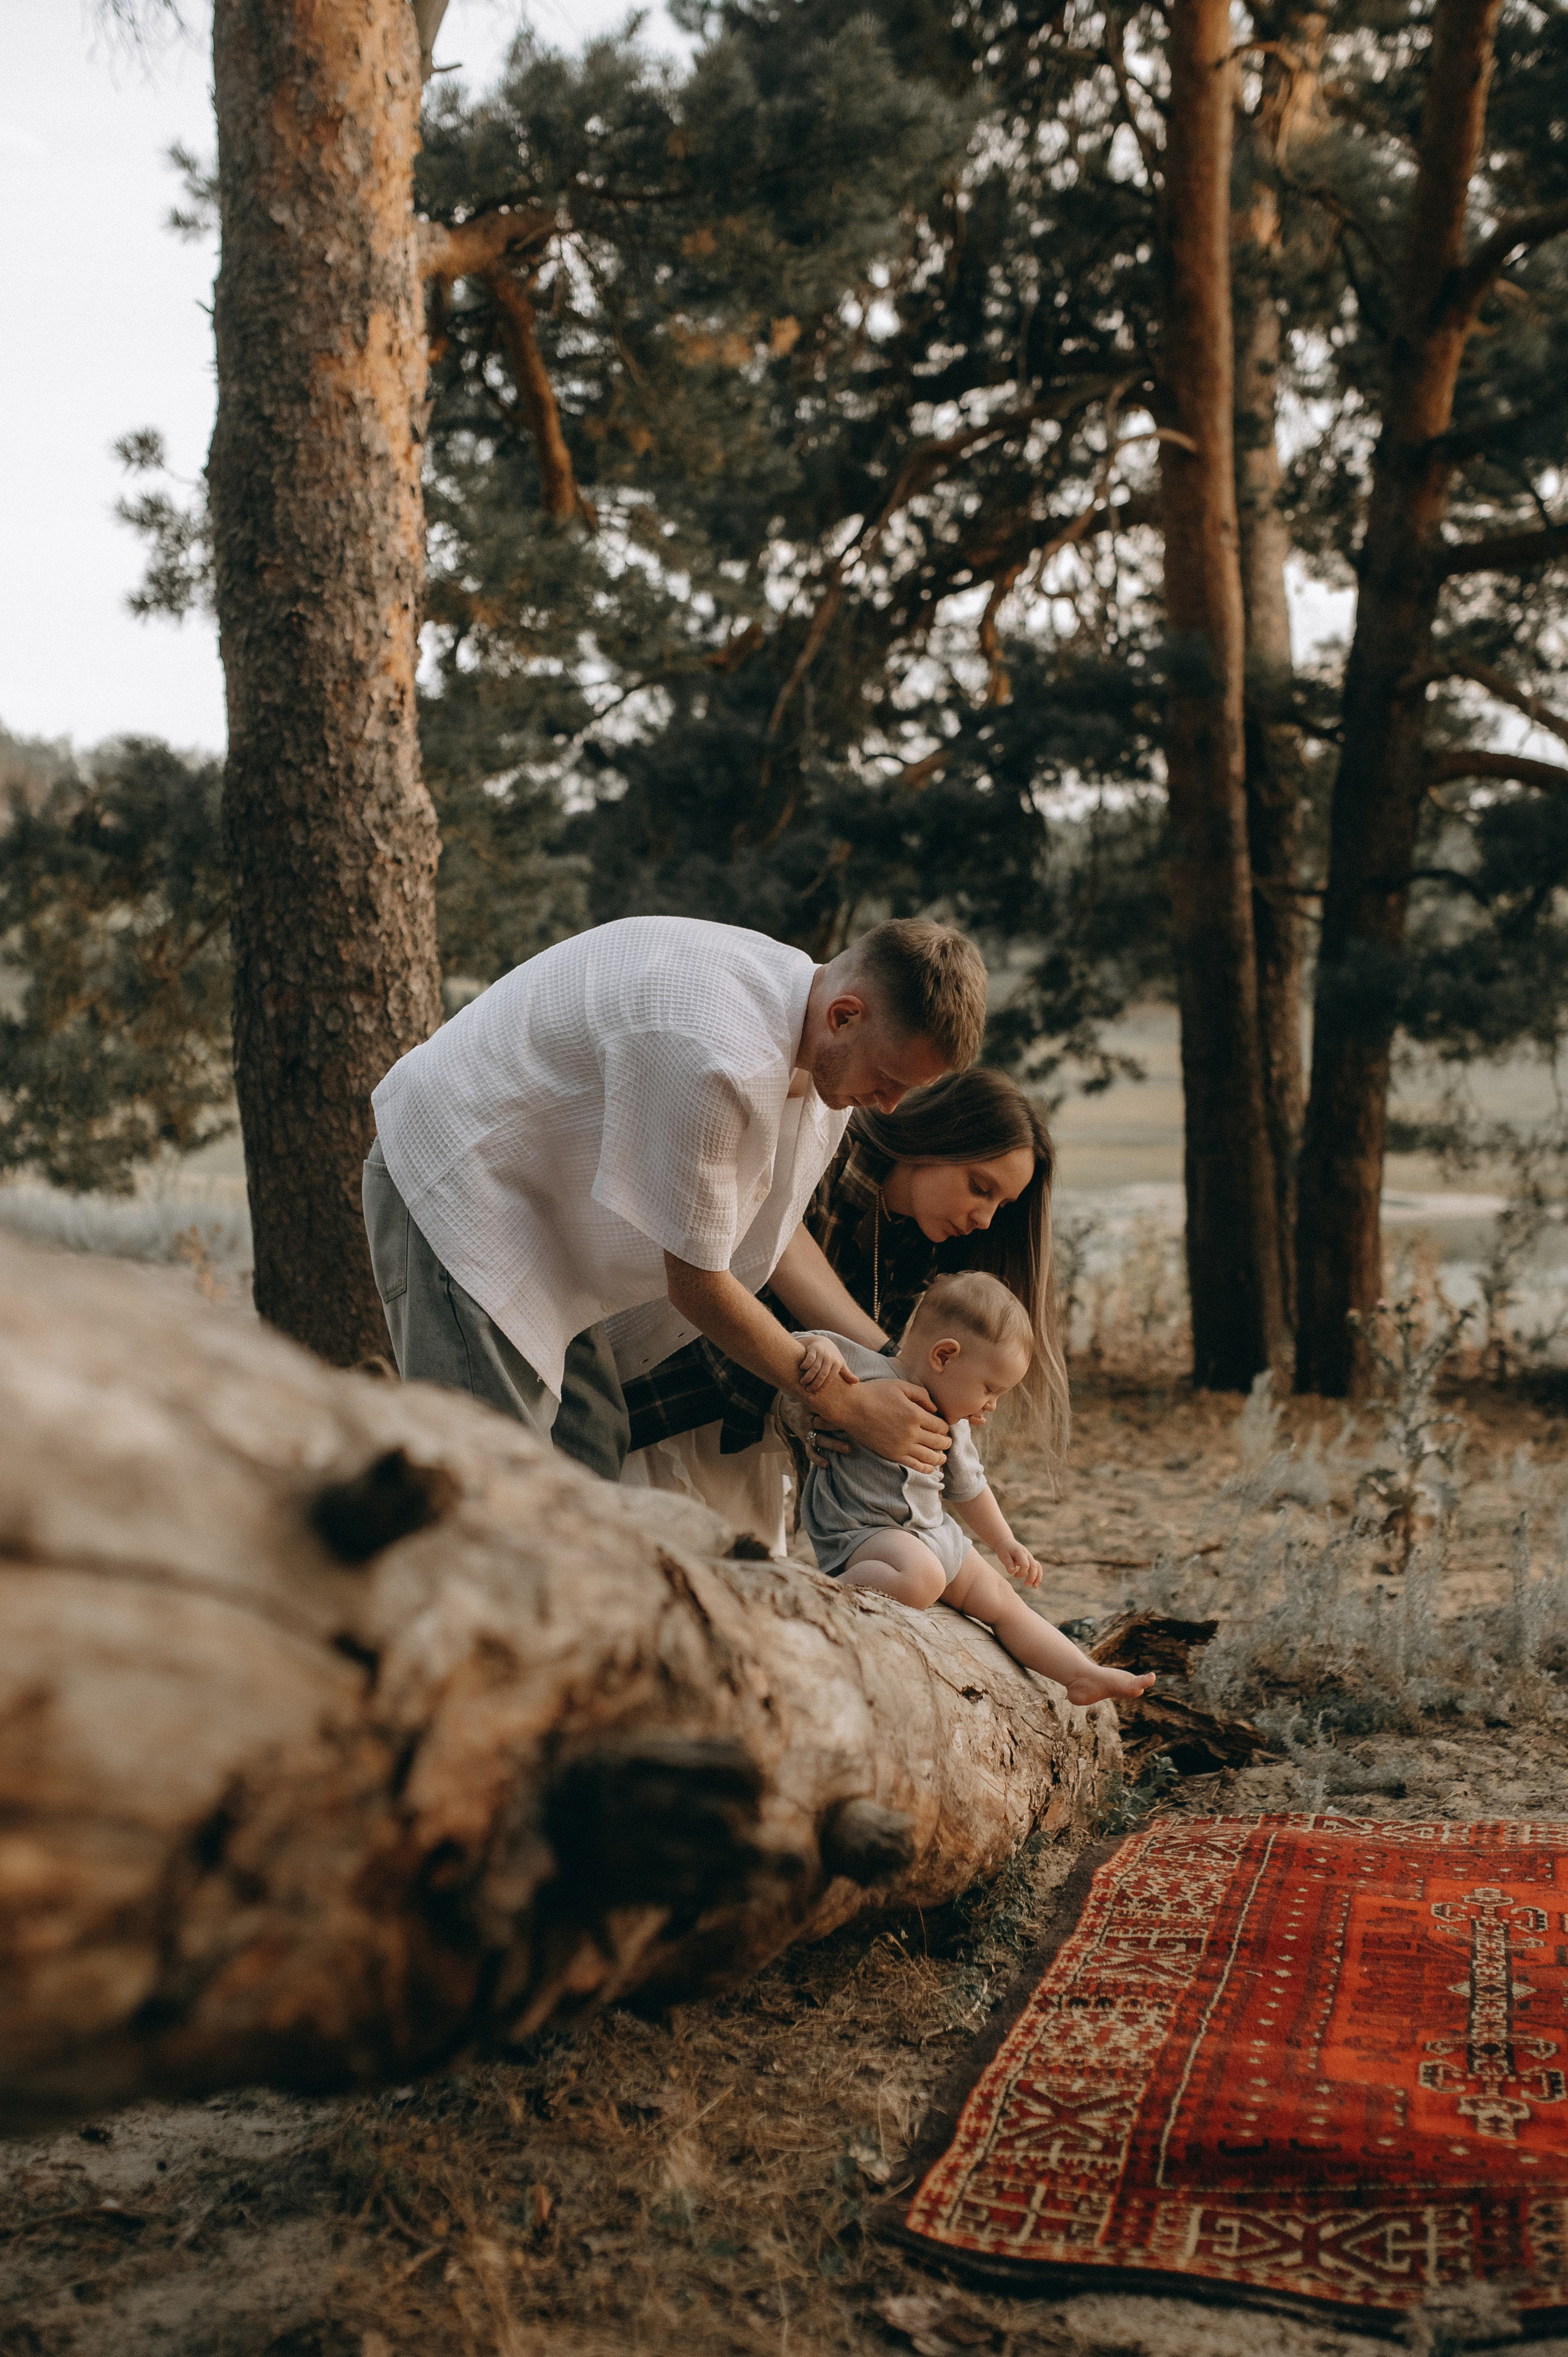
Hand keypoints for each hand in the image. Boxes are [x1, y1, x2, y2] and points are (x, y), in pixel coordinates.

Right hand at [776, 1387, 851, 1465]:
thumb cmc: (808, 1398)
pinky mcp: (805, 1441)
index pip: (822, 1407)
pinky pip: (810, 1452)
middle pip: (822, 1423)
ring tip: (848, 1448)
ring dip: (833, 1444)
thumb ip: (831, 1387)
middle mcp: (808, 1419)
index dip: (834, 1408)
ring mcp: (806, 1432)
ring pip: (819, 1439)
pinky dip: (818, 1459)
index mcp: (811, 1406)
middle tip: (852, 1429)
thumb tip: (855, 1380)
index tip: (850, 1409)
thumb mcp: (814, 1391)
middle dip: (837, 1426)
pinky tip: (827, 1465)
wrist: (786, 1408)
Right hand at [795, 1332, 848, 1395]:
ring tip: (802, 1382)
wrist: (823, 1341)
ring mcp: (822, 1353)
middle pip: (822, 1374)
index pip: (830, 1378)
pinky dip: (805, 1365)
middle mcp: (830, 1358)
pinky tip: (801, 1369)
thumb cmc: (832, 1356)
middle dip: (815, 1383)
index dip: (823, 1386)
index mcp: (837, 1364)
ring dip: (808, 1376)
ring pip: (815, 1368)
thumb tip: (857, 1382)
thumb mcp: (840, 1364)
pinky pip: (809, 1359)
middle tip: (808, 1389)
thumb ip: (847, 1374)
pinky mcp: (814, 1349)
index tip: (816, 1392)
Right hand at [833, 1378, 949, 1474]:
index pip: (941, 1426)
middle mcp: (912, 1432)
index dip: (945, 1427)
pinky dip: (926, 1468)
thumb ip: (921, 1395)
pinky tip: (931, 1468)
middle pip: (939, 1442)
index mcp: (916, 1414)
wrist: (850, 1407)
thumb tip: (935, 1408)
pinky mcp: (892, 1454)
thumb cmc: (874, 1393)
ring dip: (940, 1458)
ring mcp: (902, 1446)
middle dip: (946, 1442)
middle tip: (947, 1441)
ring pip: (930, 1457)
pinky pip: (914, 1465)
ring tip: (942, 1457)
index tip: (943, 1426)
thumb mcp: (900, 1386)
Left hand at [1001, 1538, 1042, 1587]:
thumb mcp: (1003, 1555)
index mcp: (1020, 1553)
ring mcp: (1030, 1557)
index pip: (1025, 1565)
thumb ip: (1008, 1563)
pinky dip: (1037, 1575)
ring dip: (1037, 1577)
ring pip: (1038, 1567)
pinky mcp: (1030, 1560)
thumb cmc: (1004, 1550)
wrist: (1006, 1542)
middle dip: (1031, 1577)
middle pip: (1034, 1567)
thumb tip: (1011, 1572)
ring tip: (1034, 1586)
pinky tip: (1034, 1583)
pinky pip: (1037, 1567)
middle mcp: (1027, 1554)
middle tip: (1026, 1585)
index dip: (1021, 1573)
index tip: (1014, 1576)